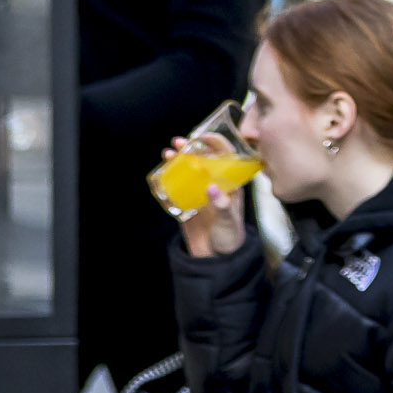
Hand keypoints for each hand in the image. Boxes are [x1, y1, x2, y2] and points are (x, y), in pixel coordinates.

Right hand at [169, 137, 247, 257]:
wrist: (215, 256)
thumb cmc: (229, 237)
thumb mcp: (229, 221)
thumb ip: (222, 205)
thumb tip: (211, 187)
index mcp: (230, 184)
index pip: (226, 156)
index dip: (216, 143)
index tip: (203, 137)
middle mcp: (215, 183)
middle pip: (204, 158)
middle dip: (191, 147)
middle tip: (179, 142)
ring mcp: (199, 191)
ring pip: (189, 169)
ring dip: (178, 159)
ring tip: (167, 153)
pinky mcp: (186, 201)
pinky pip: (176, 185)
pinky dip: (168, 176)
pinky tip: (162, 171)